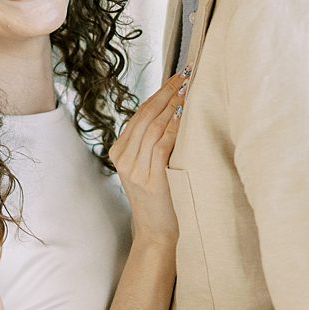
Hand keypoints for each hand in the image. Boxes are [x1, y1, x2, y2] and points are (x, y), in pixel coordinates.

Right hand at [108, 70, 183, 244]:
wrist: (155, 232)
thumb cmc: (159, 198)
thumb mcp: (148, 166)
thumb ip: (152, 141)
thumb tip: (174, 109)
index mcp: (119, 150)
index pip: (140, 114)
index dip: (159, 93)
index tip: (178, 77)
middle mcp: (123, 158)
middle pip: (145, 116)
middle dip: (167, 93)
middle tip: (186, 76)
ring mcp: (133, 169)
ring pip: (152, 127)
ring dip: (172, 106)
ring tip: (189, 91)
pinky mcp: (149, 179)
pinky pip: (161, 146)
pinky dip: (173, 129)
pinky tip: (185, 117)